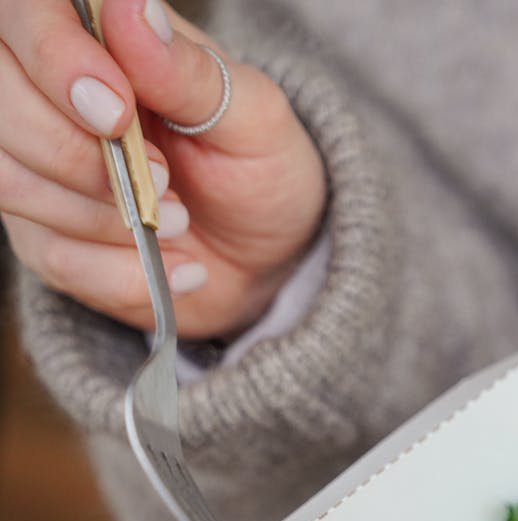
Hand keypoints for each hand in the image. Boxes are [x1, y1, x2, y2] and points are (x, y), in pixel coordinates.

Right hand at [0, 0, 326, 337]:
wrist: (266, 255)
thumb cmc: (259, 167)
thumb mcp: (251, 116)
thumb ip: (188, 70)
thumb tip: (134, 12)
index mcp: (94, 34)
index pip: (22, 14)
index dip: (53, 57)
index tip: (117, 110)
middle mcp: (44, 91)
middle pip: (2, 104)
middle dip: (79, 155)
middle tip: (166, 178)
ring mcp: (35, 165)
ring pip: (11, 181)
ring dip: (104, 218)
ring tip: (180, 222)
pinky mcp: (44, 236)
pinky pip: (54, 257)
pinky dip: (125, 272)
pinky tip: (179, 267)